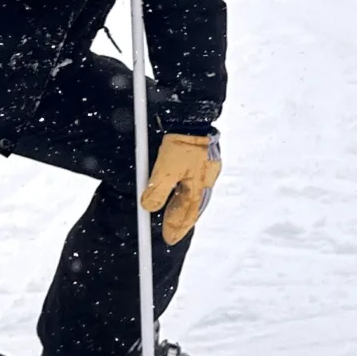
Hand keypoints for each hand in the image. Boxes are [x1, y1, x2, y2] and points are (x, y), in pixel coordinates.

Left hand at [141, 131, 221, 245]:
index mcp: (198, 186)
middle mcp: (205, 181)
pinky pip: (197, 185)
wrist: (194, 117)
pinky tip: (185, 193)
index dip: (177, 227)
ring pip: (196, 197)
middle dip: (182, 222)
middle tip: (173, 234)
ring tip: (179, 220)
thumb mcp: (166, 169)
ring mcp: (207, 170)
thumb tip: (149, 207)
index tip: (169, 239)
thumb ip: (158, 190)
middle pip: (193, 207)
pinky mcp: (205, 160)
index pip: (187, 213)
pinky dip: (189, 195)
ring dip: (186, 211)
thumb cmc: (183, 142)